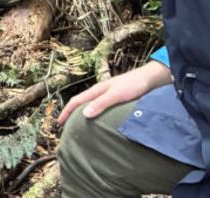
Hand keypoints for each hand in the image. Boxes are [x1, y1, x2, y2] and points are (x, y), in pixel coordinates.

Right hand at [57, 60, 172, 123]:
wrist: (150, 80)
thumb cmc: (133, 85)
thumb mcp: (116, 95)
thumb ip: (101, 104)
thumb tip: (83, 115)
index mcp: (96, 91)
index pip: (76, 101)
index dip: (66, 112)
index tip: (59, 124)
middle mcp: (99, 93)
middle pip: (81, 104)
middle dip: (71, 115)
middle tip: (66, 129)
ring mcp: (107, 96)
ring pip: (90, 107)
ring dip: (82, 116)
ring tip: (79, 128)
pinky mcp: (115, 101)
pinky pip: (100, 110)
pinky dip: (94, 116)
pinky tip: (98, 124)